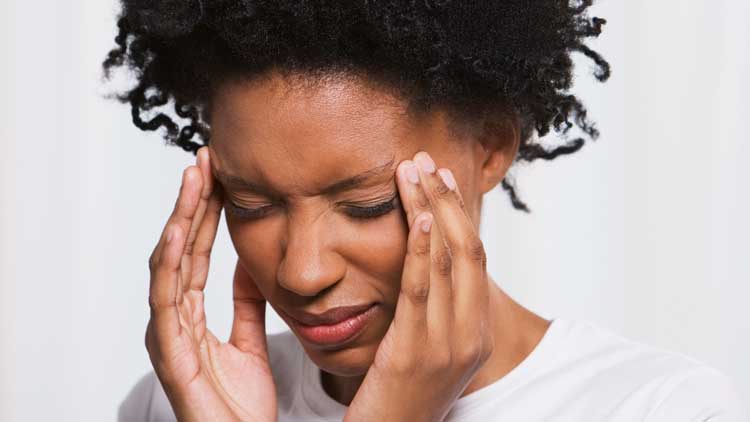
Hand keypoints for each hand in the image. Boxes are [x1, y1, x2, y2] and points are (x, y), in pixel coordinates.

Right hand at [145, 147, 276, 421]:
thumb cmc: (240, 406)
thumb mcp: (249, 343)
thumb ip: (246, 305)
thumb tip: (251, 266)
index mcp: (191, 315)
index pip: (196, 252)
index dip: (205, 213)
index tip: (218, 175)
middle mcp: (174, 319)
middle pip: (179, 249)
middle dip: (191, 203)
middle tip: (204, 160)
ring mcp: (168, 334)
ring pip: (168, 264)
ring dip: (180, 218)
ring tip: (193, 178)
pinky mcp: (170, 353)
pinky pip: (167, 300)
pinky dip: (169, 261)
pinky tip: (178, 228)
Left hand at [344, 151, 493, 421]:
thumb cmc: (402, 394)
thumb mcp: (427, 346)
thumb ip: (431, 307)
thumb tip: (418, 261)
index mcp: (477, 330)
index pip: (475, 256)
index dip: (458, 212)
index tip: (442, 177)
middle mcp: (470, 334)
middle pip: (466, 249)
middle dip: (445, 200)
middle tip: (424, 160)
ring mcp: (447, 343)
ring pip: (445, 261)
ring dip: (428, 210)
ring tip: (411, 172)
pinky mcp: (415, 351)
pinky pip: (421, 291)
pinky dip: (421, 251)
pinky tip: (416, 219)